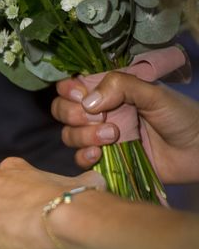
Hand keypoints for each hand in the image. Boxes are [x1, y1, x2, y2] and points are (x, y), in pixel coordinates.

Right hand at [52, 72, 198, 183]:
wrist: (197, 152)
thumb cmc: (181, 117)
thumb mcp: (154, 93)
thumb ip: (122, 87)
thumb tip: (88, 101)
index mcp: (109, 92)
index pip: (73, 87)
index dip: (69, 90)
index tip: (81, 95)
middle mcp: (100, 114)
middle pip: (63, 111)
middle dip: (72, 114)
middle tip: (96, 117)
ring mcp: (99, 138)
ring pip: (69, 136)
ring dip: (84, 135)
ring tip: (113, 136)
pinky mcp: (103, 162)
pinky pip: (80, 160)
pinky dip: (84, 156)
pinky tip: (100, 154)